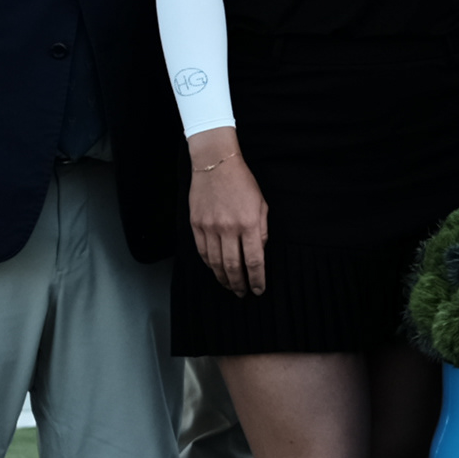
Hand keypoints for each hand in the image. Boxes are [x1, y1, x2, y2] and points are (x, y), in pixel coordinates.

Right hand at [187, 128, 268, 296]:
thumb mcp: (261, 204)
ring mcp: (210, 227)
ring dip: (223, 278)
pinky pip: (202, 251)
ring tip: (230, 286)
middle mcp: (229, 228)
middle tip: (243, 293)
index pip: (253, 260)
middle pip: (233, 266)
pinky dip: (209, 264)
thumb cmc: (242, 182)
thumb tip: (259, 251)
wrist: (216, 163)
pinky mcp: (196, 224)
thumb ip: (262, 230)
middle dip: (239, 284)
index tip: (258, 289)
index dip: (257, 279)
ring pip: (215, 263)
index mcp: (249, 223)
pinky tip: (215, 270)